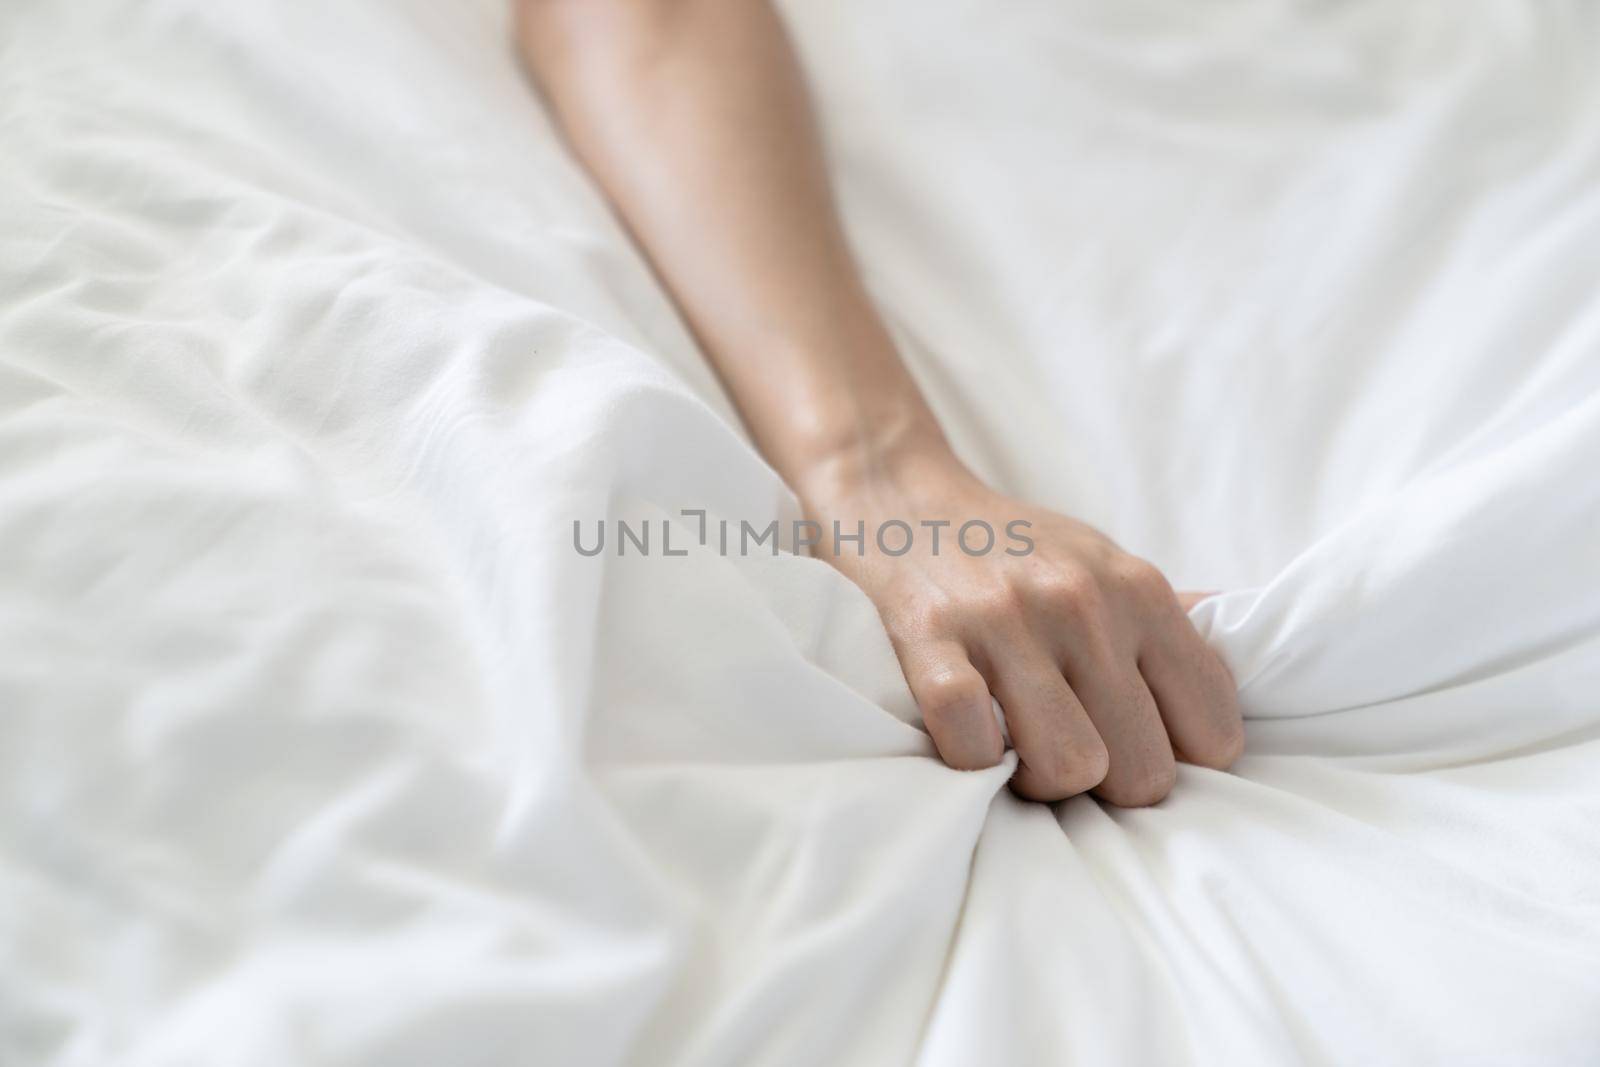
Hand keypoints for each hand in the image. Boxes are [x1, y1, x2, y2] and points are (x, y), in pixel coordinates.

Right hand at [799, 441, 1242, 805]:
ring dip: (1040, 783)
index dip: (1177, 759)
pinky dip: (972, 762)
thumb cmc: (1016, 550)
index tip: (1134, 746)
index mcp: (1141, 592)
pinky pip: (972, 743)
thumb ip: (1176, 618)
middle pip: (1143, 772)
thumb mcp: (1108, 563)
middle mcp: (1084, 604)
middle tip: (1071, 753)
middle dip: (1108, 786)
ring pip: (1069, 768)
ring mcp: (1006, 622)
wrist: (902, 499)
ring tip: (1021, 752)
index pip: (1214, 732)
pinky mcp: (931, 640)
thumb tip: (1264, 654)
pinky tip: (971, 739)